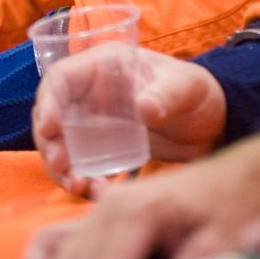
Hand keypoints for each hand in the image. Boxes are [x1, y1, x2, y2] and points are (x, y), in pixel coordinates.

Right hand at [32, 45, 227, 194]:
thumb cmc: (197, 93)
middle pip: (51, 113)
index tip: (50, 129)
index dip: (49, 102)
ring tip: (78, 186)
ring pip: (60, 143)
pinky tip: (96, 193)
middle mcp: (90, 91)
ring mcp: (92, 121)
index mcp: (104, 65)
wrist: (210, 125)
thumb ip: (167, 95)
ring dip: (60, 167)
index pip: (61, 78)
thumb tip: (145, 108)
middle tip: (63, 167)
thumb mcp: (187, 89)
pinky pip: (79, 164)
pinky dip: (80, 180)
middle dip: (50, 142)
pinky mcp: (100, 148)